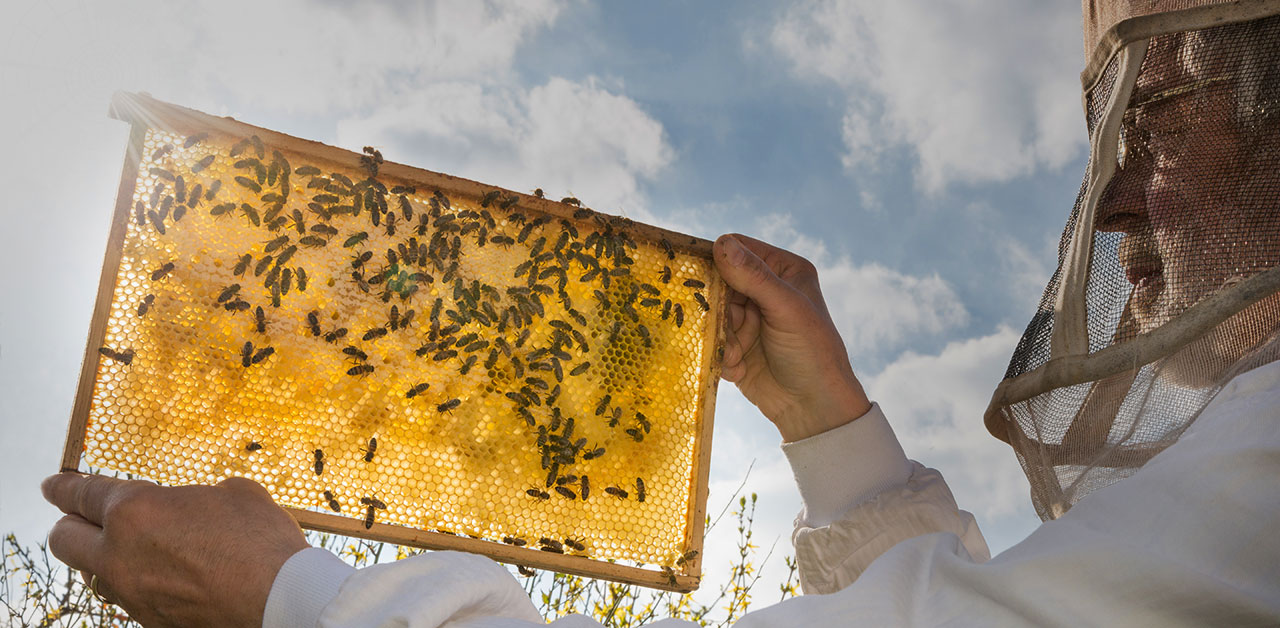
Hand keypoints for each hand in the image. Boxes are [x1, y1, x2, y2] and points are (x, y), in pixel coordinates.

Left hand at [42, 473, 308, 626]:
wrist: (279, 601)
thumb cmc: (261, 542)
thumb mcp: (235, 494)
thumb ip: (198, 496)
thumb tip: (199, 505)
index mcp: (135, 511)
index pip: (80, 494)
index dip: (63, 487)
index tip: (54, 485)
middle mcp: (119, 554)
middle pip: (64, 540)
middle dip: (70, 524)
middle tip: (82, 517)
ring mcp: (132, 593)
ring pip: (93, 574)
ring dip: (105, 558)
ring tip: (133, 550)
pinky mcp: (149, 620)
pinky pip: (129, 596)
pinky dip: (139, 582)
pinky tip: (170, 576)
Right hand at [713, 234, 871, 441]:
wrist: (814, 408)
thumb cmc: (812, 352)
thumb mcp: (786, 309)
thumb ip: (754, 277)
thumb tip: (721, 243)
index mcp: (783, 270)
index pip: (739, 249)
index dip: (717, 259)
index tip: (699, 276)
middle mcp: (764, 290)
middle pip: (718, 283)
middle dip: (717, 308)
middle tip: (722, 326)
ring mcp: (749, 318)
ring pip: (712, 314)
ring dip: (721, 337)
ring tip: (737, 355)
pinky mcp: (736, 345)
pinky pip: (713, 340)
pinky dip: (723, 355)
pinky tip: (740, 369)